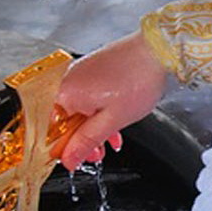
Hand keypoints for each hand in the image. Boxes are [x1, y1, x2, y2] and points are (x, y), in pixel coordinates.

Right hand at [51, 31, 167, 170]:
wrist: (158, 50)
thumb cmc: (138, 79)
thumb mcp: (112, 121)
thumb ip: (87, 142)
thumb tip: (69, 159)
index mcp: (65, 94)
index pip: (52, 130)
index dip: (65, 149)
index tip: (76, 160)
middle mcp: (66, 81)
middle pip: (65, 119)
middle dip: (82, 140)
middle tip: (97, 154)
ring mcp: (79, 73)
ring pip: (78, 110)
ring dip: (92, 128)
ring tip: (109, 141)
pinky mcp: (91, 69)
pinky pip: (87, 97)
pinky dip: (97, 112)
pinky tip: (112, 124)